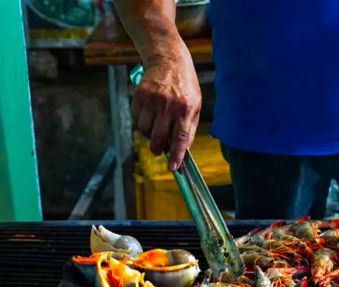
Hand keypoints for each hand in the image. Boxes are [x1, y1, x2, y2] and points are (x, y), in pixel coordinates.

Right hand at [131, 51, 200, 170]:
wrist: (169, 60)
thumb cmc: (185, 87)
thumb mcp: (195, 106)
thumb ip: (188, 128)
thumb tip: (182, 150)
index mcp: (186, 109)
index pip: (181, 138)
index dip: (177, 155)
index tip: (173, 168)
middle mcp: (169, 106)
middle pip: (159, 137)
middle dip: (157, 149)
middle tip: (159, 150)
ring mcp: (153, 100)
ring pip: (144, 130)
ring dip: (149, 134)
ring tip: (156, 124)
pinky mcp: (140, 95)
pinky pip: (136, 118)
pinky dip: (141, 120)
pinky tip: (149, 111)